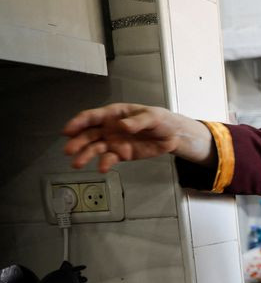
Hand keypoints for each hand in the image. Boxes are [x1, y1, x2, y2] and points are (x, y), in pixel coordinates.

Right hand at [62, 103, 213, 171]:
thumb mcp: (152, 117)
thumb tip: (123, 126)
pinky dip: (105, 163)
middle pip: (88, 134)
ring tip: (77, 163)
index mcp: (113, 114)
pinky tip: (102, 168)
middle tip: (69, 151)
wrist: (172, 135)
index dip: (78, 123)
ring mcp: (113, 141)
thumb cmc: (159, 120)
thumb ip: (137, 121)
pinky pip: (109, 159)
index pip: (92, 117)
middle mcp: (109, 127)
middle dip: (77, 142)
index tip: (67, 130)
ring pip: (95, 148)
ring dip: (85, 155)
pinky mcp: (121, 154)